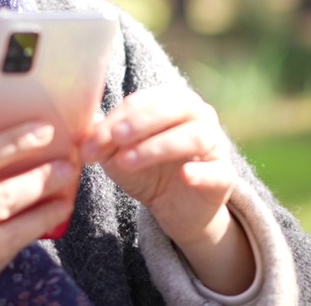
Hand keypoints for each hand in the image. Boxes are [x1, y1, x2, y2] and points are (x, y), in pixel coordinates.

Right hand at [0, 122, 79, 305]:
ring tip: (66, 198)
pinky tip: (38, 227)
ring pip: (10, 235)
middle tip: (68, 165)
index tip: (42, 132)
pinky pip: (0, 260)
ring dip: (43, 215)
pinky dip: (21, 241)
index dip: (12, 144)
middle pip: (0, 199)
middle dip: (40, 179)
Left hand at [82, 84, 254, 294]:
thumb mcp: (119, 155)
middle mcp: (199, 117)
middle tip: (115, 138)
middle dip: (141, 122)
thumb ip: (104, 141)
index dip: (116, 119)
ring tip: (128, 162)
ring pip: (195, 136)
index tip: (91, 143)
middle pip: (175, 108)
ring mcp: (215, 145)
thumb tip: (85, 131)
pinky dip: (201, 172)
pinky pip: (217, 171)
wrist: (176, 209)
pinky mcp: (224, 177)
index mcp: (171, 102)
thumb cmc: (147, 171)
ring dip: (159, 146)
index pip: (143, 101)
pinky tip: (184, 175)